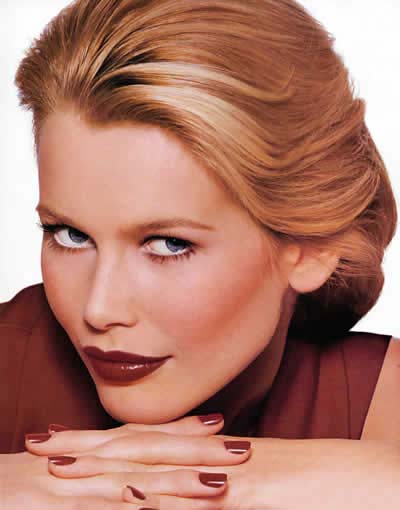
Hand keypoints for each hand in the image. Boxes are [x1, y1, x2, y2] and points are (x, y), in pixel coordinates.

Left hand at [27, 422, 399, 509]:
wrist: (380, 481)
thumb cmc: (330, 481)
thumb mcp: (267, 478)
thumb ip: (230, 478)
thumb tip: (203, 473)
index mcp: (221, 453)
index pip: (153, 443)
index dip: (106, 441)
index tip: (66, 440)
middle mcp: (221, 461)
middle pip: (143, 452)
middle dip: (88, 451)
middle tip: (40, 444)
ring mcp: (236, 480)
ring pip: (161, 471)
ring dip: (107, 471)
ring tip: (58, 467)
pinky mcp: (256, 494)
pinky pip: (198, 499)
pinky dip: (161, 497)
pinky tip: (127, 493)